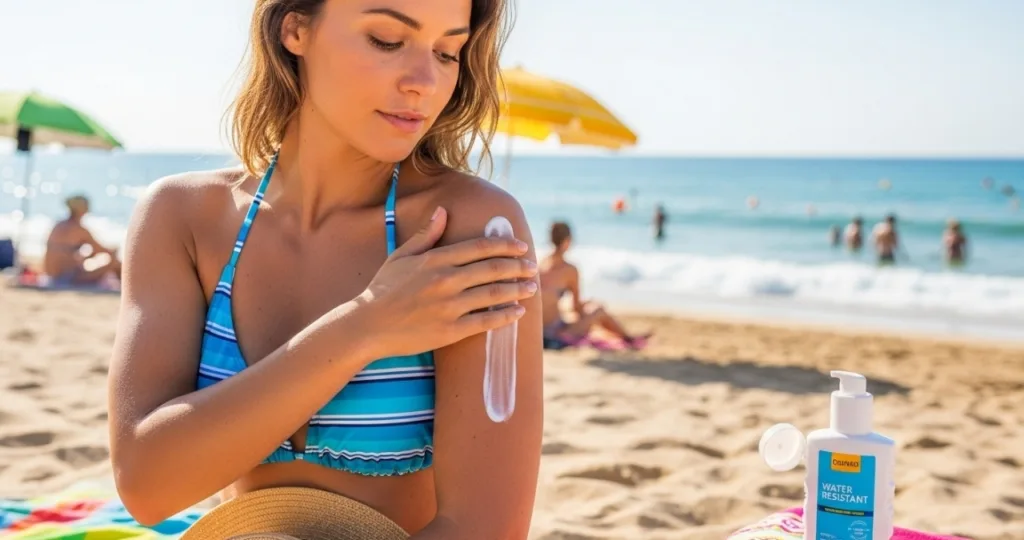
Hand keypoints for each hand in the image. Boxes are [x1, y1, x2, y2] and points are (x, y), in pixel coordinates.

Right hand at [356, 206, 537, 357]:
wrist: (367, 326)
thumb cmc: (383, 290)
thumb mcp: (401, 256)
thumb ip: (427, 234)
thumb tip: (443, 211)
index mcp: (435, 259)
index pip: (479, 247)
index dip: (505, 245)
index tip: (521, 246)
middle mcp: (445, 280)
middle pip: (492, 269)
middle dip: (518, 266)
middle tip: (533, 267)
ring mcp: (449, 306)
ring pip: (493, 294)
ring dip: (517, 289)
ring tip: (532, 288)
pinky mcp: (450, 331)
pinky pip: (485, 322)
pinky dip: (505, 316)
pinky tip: (518, 312)